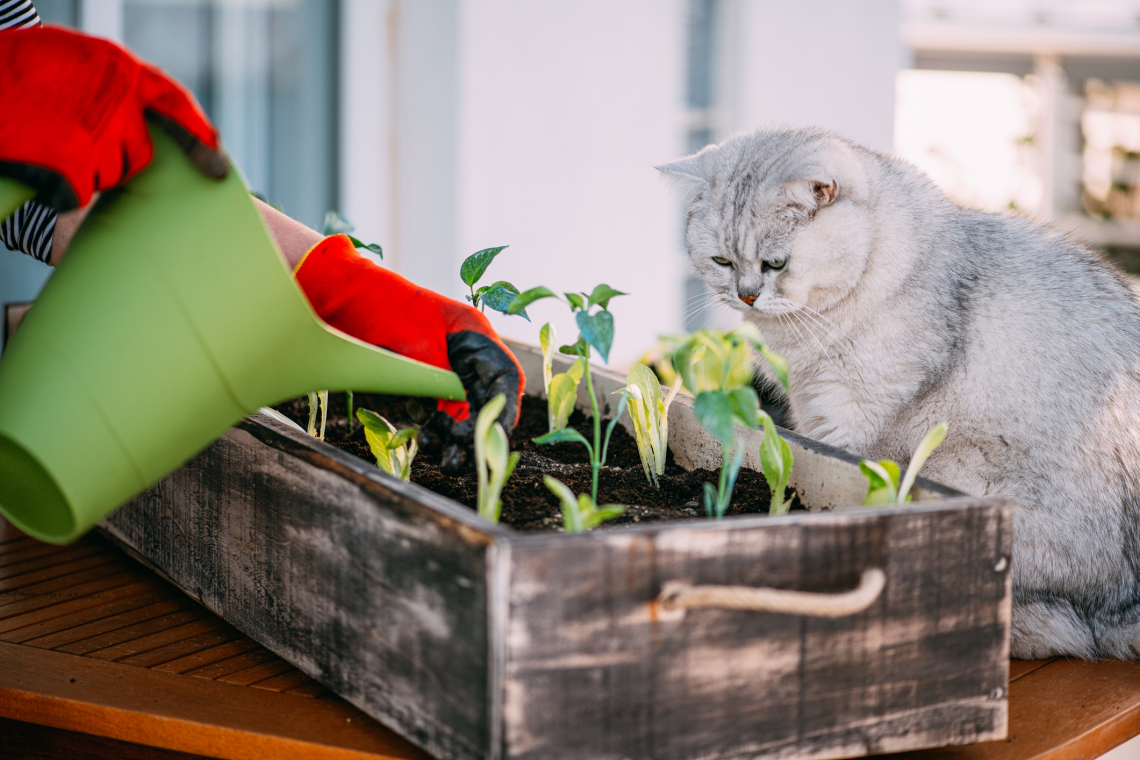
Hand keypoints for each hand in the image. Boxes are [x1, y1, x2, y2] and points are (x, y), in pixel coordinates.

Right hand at [0, 25, 226, 211]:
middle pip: (138, 154)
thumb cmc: (10, 71)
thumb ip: (109, 84)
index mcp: (118, 66)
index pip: (174, 103)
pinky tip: (33, 163)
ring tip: (43, 142)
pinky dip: (56, 188)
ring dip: (82, 170)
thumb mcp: (68, 58)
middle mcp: (117, 102)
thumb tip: (143, 118)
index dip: (198, 135)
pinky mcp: (73, 169)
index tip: (217, 166)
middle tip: (69, 140)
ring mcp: (97, 137)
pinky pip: (75, 193)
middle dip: (112, 157)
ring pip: (107, 176)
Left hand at [294, 235, 524, 473]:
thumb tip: (463, 414)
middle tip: (457, 459)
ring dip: (449, 434)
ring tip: (432, 449)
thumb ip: (444, 378)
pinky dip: (429, 424)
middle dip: (473, 432)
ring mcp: (443, 367)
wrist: (342, 300)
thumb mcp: (421, 345)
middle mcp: (464, 353)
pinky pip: (434, 409)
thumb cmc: (385, 311)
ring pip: (457, 410)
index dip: (504, 411)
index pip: (504, 378)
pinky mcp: (421, 379)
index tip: (494, 438)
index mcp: (474, 335)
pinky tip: (418, 430)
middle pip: (482, 400)